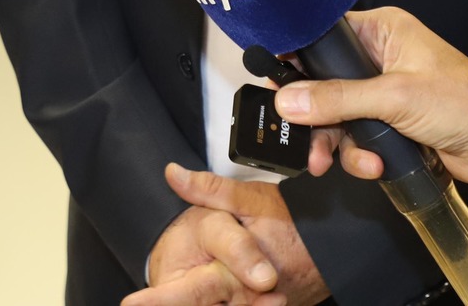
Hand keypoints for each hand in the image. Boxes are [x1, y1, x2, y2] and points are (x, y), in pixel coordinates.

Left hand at [125, 164, 326, 305]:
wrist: (337, 245)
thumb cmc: (294, 219)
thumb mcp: (251, 198)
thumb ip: (209, 189)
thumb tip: (172, 174)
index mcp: (240, 272)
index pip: (196, 291)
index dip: (161, 302)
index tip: (130, 305)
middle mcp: (250, 299)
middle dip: (173, 303)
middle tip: (136, 305)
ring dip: (200, 304)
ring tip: (157, 301)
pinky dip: (222, 305)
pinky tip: (211, 298)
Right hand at [272, 8, 467, 188]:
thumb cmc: (464, 103)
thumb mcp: (394, 98)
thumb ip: (337, 99)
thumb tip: (286, 99)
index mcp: (381, 32)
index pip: (323, 36)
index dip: (295, 58)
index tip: (273, 83)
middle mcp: (379, 59)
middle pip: (323, 84)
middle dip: (313, 118)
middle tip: (304, 143)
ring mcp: (385, 95)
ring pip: (337, 118)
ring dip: (336, 144)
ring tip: (333, 164)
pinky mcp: (393, 127)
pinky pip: (357, 139)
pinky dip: (360, 157)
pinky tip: (375, 168)